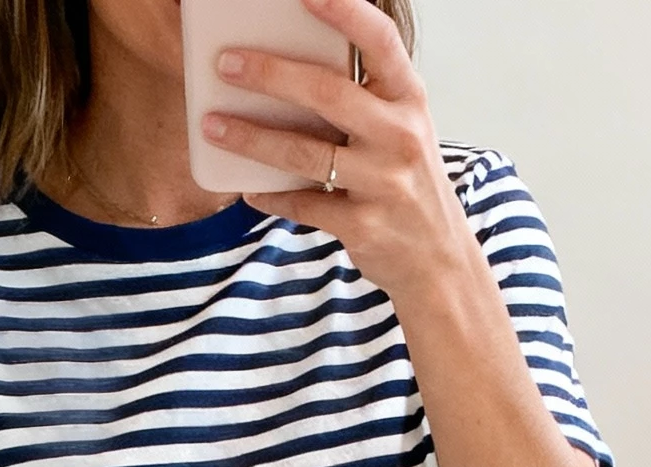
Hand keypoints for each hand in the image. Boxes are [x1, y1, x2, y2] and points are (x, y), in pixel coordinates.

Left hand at [204, 0, 472, 308]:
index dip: (344, 11)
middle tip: (226, 64)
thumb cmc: (407, 181)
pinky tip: (247, 186)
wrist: (437, 258)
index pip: (379, 40)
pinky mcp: (363, 226)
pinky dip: (271, 195)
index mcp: (409, 98)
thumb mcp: (399, 129)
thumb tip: (285, 70)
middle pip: (327, 93)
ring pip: (305, 153)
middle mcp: (400, 135)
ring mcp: (383, 182)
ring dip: (252, 138)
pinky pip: (304, 204)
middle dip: (270, 75)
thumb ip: (361, 98)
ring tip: (213, 125)